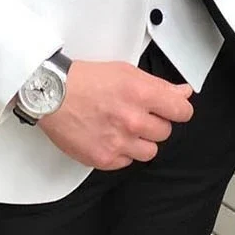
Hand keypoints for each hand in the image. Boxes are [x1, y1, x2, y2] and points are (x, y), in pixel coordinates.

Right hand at [39, 60, 193, 170]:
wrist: (51, 95)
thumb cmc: (84, 80)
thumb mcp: (125, 72)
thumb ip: (159, 85)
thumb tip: (183, 93)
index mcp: (140, 94)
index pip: (182, 111)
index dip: (178, 109)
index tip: (173, 109)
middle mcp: (132, 120)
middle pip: (165, 131)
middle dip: (154, 123)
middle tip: (136, 114)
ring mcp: (119, 142)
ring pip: (150, 151)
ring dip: (140, 141)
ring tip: (122, 127)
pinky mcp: (105, 158)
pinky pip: (127, 162)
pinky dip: (121, 152)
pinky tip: (109, 136)